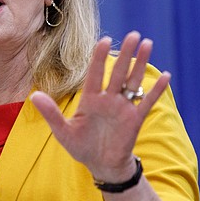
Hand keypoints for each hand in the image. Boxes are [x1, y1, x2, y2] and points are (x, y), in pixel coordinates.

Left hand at [30, 32, 169, 181]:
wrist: (101, 165)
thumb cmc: (81, 147)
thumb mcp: (63, 132)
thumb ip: (51, 113)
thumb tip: (34, 96)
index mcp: (90, 99)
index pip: (95, 74)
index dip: (99, 58)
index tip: (104, 40)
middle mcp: (108, 99)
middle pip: (117, 72)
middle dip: (125, 54)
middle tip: (132, 34)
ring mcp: (123, 107)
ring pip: (133, 81)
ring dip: (140, 64)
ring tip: (147, 44)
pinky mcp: (135, 119)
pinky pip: (146, 101)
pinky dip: (156, 90)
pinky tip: (166, 75)